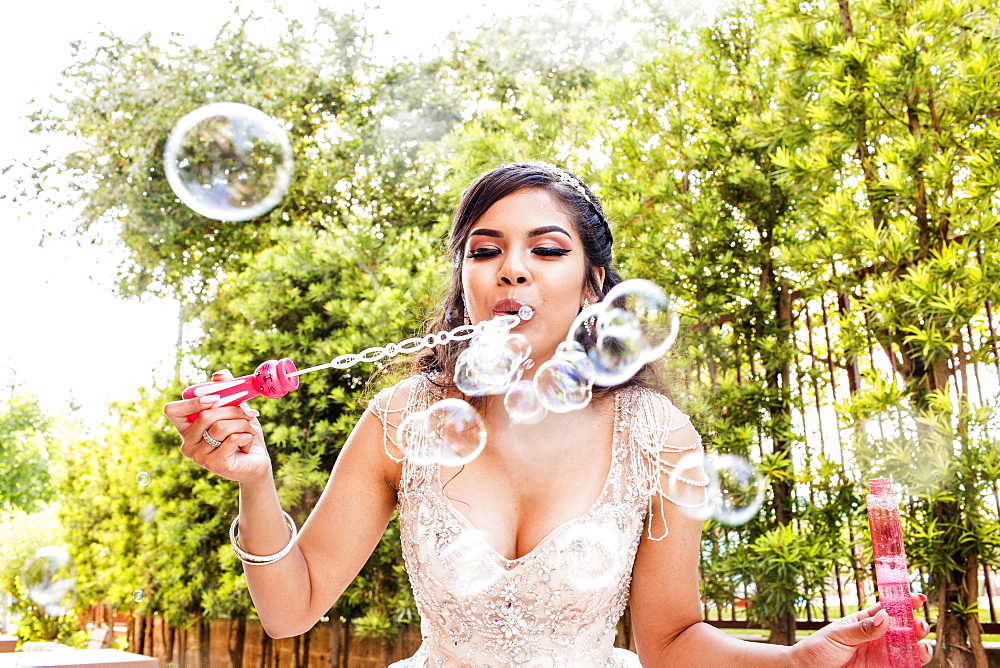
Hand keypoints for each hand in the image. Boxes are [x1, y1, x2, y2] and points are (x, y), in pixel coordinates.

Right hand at [164, 370, 272, 484]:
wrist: (256, 461)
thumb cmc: (242, 434)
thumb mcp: (235, 409)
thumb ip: (226, 391)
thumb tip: (220, 374)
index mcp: (186, 428)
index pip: (172, 410)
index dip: (192, 402)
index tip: (214, 398)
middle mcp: (187, 443)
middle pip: (205, 416)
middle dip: (233, 410)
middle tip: (249, 414)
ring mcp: (198, 456)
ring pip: (221, 427)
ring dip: (243, 424)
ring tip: (248, 431)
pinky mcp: (214, 465)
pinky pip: (233, 439)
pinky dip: (247, 436)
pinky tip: (247, 445)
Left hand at [793, 593, 932, 665]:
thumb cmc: (819, 647)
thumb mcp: (839, 634)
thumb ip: (863, 628)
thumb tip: (885, 616)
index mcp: (866, 621)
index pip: (888, 608)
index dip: (905, 602)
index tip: (920, 598)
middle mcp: (878, 637)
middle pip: (903, 629)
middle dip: (916, 626)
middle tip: (920, 625)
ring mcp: (881, 654)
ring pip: (908, 648)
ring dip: (919, 646)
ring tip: (924, 646)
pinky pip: (903, 665)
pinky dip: (913, 662)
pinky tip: (918, 658)